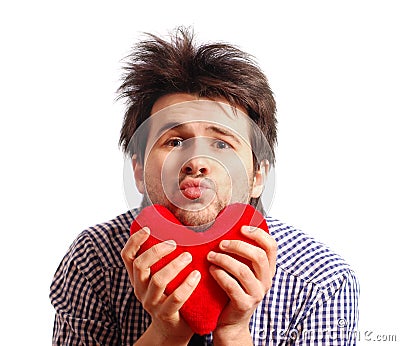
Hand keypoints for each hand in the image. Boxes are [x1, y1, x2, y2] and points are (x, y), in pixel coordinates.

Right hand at [121, 227, 200, 344]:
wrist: (171, 329)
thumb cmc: (168, 295)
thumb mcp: (159, 278)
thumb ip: (162, 261)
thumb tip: (179, 230)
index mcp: (137, 277)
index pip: (127, 256)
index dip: (134, 241)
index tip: (148, 229)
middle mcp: (140, 289)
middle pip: (140, 265)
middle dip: (157, 251)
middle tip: (174, 243)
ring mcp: (152, 302)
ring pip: (158, 280)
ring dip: (174, 265)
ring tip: (188, 256)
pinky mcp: (166, 314)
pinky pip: (176, 298)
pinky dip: (187, 285)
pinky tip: (196, 275)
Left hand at [207, 225, 276, 344]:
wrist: (230, 322)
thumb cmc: (233, 290)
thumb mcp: (242, 271)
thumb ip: (241, 254)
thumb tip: (226, 228)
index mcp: (267, 269)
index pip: (272, 246)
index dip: (259, 234)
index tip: (242, 228)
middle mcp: (265, 281)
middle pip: (258, 256)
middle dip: (238, 246)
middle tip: (222, 243)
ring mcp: (256, 294)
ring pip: (243, 271)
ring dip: (224, 260)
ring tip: (211, 256)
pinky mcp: (244, 304)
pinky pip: (231, 286)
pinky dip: (219, 275)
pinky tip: (211, 270)